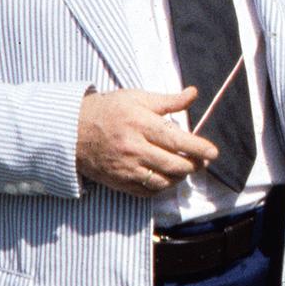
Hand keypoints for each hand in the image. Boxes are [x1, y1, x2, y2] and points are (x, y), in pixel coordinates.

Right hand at [76, 87, 216, 195]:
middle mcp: (134, 148)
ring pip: (163, 181)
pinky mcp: (119, 181)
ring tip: (186, 168)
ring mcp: (126, 168)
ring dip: (180, 177)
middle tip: (203, 161)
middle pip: (174, 164)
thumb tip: (193, 93)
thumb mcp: (137, 98)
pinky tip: (168, 177)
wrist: (71, 131)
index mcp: (140, 124)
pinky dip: (162, 187)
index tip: (213, 152)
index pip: (176, 140)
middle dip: (194, 165)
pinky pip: (147, 191)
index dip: (198, 148)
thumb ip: (168, 101)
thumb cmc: (109, 110)